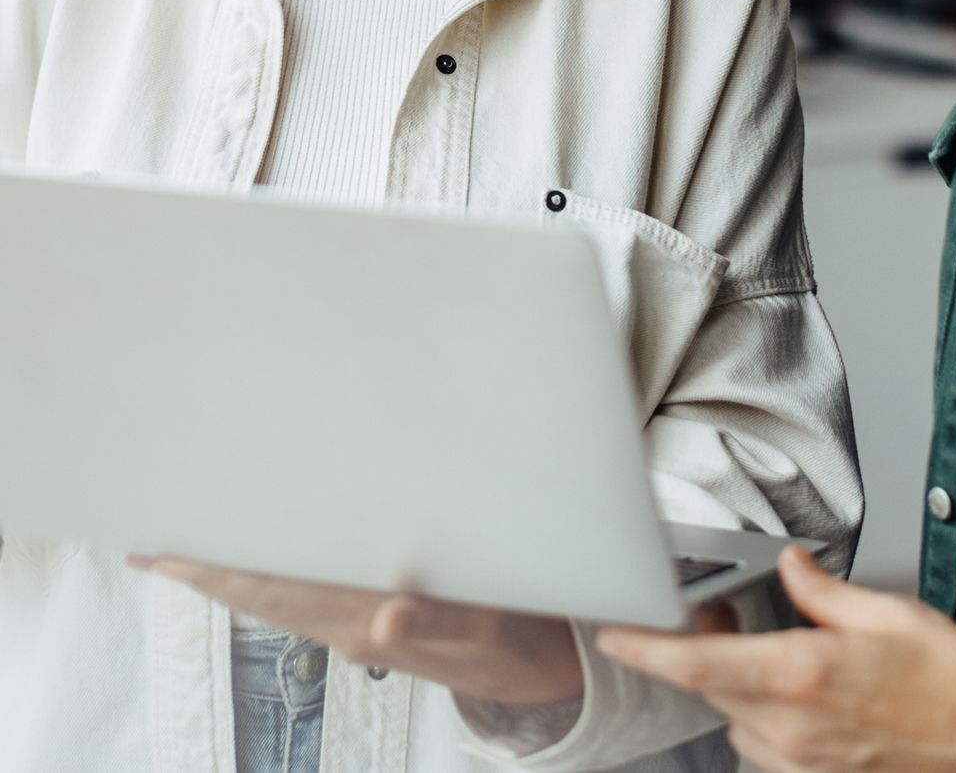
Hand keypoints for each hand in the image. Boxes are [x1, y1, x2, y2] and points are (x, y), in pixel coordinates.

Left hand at [129, 555, 583, 704]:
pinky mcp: (378, 620)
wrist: (546, 671)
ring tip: (189, 548)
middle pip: (262, 594)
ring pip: (280, 597)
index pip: (275, 590)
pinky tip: (265, 563)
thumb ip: (439, 620)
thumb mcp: (492, 627)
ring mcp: (361, 625)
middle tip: (151, 542)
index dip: (218, 569)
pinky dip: (273, 577)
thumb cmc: (519, 637)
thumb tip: (386, 617)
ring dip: (231, 575)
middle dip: (206, 569)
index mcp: (368, 619)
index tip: (166, 550)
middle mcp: (351, 624)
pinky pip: (308, 597)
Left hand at [596, 546, 955, 772]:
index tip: (616, 633)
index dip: (648, 649)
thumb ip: (824, 590)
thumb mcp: (889, 611)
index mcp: (806, 673)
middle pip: (710, 687)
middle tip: (710, 613)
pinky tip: (796, 691)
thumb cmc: (955, 679)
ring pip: (734, 718)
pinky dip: (763, 714)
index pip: (700, 662)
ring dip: (735, 683)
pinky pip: (764, 745)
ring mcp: (806, 760)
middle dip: (699, 651)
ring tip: (769, 650)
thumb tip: (792, 568)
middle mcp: (796, 725)